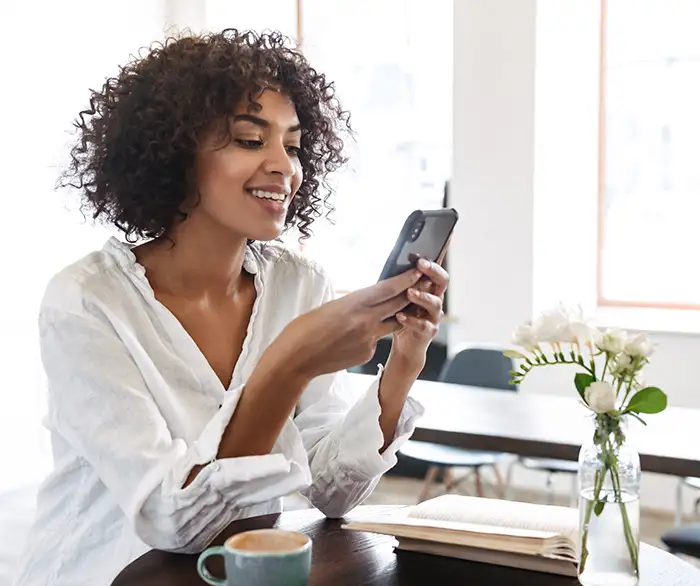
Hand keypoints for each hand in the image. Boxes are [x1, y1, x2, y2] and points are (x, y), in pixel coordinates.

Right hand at [270, 268, 422, 380]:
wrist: (296, 359)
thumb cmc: (304, 329)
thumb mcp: (329, 306)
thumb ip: (351, 302)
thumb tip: (364, 299)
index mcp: (354, 304)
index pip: (388, 288)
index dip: (406, 279)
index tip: (417, 270)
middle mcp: (366, 321)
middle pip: (398, 304)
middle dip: (411, 293)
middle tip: (422, 283)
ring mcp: (369, 339)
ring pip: (392, 324)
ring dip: (397, 315)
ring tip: (399, 307)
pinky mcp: (366, 354)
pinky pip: (375, 340)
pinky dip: (371, 335)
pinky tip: (354, 338)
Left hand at [390, 257, 449, 370]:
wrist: (405, 345)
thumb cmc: (401, 315)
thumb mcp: (399, 296)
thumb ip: (400, 283)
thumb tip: (393, 262)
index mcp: (429, 288)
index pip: (436, 268)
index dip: (437, 257)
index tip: (431, 245)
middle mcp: (435, 299)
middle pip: (442, 281)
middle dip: (433, 271)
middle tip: (421, 264)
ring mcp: (433, 316)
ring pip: (435, 303)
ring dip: (423, 296)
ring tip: (410, 292)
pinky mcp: (428, 332)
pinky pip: (423, 325)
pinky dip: (412, 320)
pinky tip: (400, 316)